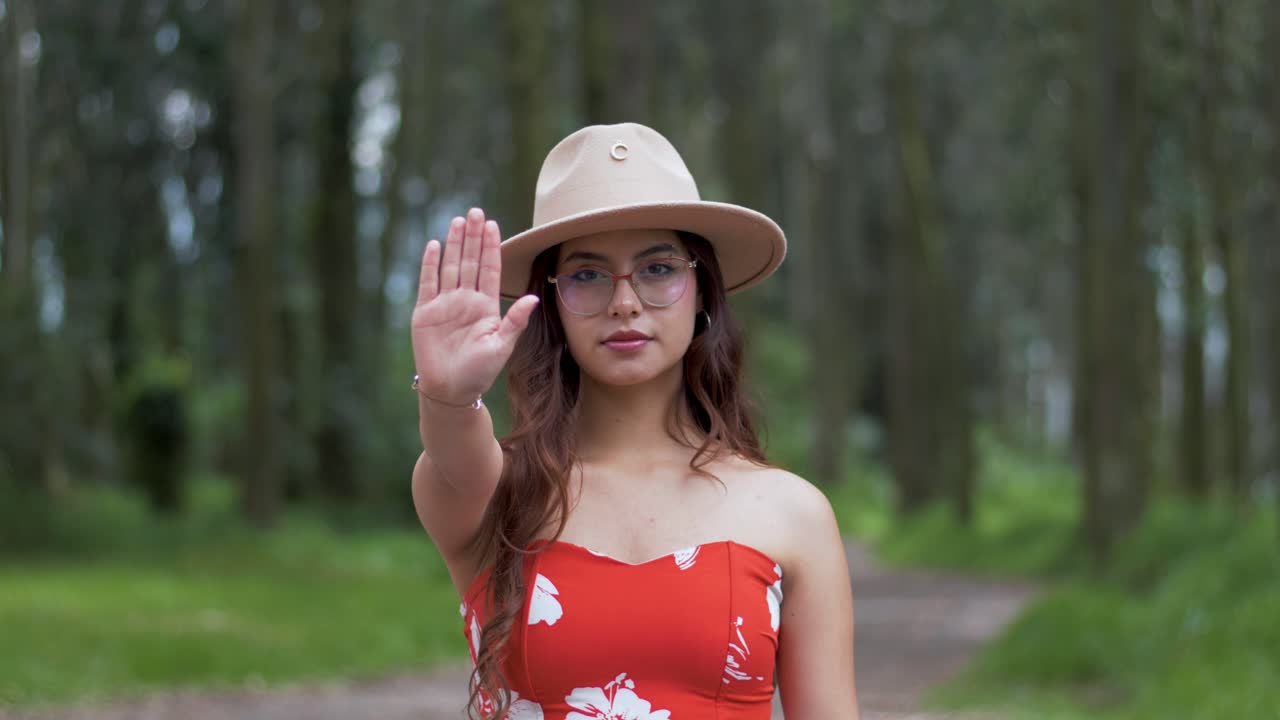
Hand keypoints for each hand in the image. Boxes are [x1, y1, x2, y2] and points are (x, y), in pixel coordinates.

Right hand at [411, 207, 539, 403]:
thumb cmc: (479, 372)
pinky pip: (428, 283)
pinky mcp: (425, 312)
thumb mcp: (502, 346)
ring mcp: (445, 304)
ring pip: (451, 267)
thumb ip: (515, 321)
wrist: (450, 390)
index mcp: (486, 306)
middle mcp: (465, 300)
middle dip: (473, 237)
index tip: (493, 225)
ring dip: (455, 244)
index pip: (489, 269)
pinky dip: (431, 264)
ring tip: (459, 221)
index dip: (491, 247)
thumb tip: (533, 298)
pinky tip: (435, 244)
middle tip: (476, 212)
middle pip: (470, 261)